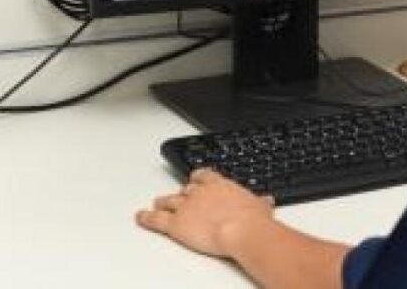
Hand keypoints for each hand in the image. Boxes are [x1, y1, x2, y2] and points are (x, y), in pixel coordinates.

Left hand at [136, 168, 274, 257]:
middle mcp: (200, 192)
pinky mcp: (176, 224)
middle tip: (178, 197)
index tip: (196, 179)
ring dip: (162, 202)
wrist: (241, 230)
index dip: (197, 178)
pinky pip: (156, 219)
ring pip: (169, 201)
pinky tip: (140, 216)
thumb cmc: (252, 220)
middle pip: (185, 189)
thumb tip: (266, 201)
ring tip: (157, 203)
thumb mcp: (261, 206)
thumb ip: (259, 202)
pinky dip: (146, 218)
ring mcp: (186, 206)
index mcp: (220, 185)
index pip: (203, 176)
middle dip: (181, 194)